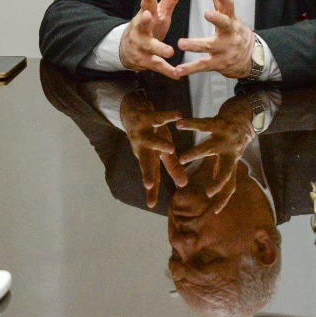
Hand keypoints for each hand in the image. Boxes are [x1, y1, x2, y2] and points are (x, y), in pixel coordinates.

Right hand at [119, 0, 186, 77]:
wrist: (127, 49)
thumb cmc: (149, 26)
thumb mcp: (159, 12)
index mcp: (146, 16)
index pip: (146, 4)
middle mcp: (141, 30)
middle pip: (142, 24)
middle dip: (145, 20)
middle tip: (148, 15)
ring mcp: (141, 46)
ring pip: (150, 47)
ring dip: (159, 49)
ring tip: (169, 51)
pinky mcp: (145, 61)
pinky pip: (157, 65)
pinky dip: (167, 71)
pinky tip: (177, 74)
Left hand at [121, 90, 187, 207]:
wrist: (132, 111)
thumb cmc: (150, 134)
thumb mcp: (162, 151)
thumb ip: (173, 168)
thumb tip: (184, 185)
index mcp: (148, 157)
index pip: (151, 177)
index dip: (151, 191)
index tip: (151, 205)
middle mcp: (143, 147)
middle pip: (145, 162)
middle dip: (146, 173)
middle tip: (148, 185)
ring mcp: (142, 132)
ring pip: (150, 140)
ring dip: (159, 144)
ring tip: (171, 149)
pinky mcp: (145, 117)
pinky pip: (158, 116)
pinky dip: (168, 116)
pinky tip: (179, 115)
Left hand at [176, 0, 255, 77]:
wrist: (251, 59)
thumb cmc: (235, 34)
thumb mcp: (231, 17)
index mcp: (231, 20)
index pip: (229, 4)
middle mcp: (230, 34)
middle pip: (225, 24)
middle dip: (217, 18)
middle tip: (207, 12)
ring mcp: (225, 50)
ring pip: (210, 47)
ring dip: (196, 45)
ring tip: (181, 43)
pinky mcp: (219, 64)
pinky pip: (203, 66)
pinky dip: (190, 68)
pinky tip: (178, 70)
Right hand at [176, 96, 257, 212]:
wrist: (247, 114)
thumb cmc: (235, 139)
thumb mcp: (231, 156)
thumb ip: (222, 170)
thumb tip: (214, 190)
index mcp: (232, 161)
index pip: (231, 184)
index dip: (224, 198)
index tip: (215, 211)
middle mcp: (231, 152)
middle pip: (225, 171)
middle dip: (218, 183)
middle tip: (208, 193)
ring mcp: (226, 138)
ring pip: (209, 148)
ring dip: (196, 154)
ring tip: (182, 159)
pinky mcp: (220, 123)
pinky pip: (203, 124)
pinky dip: (191, 124)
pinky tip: (180, 124)